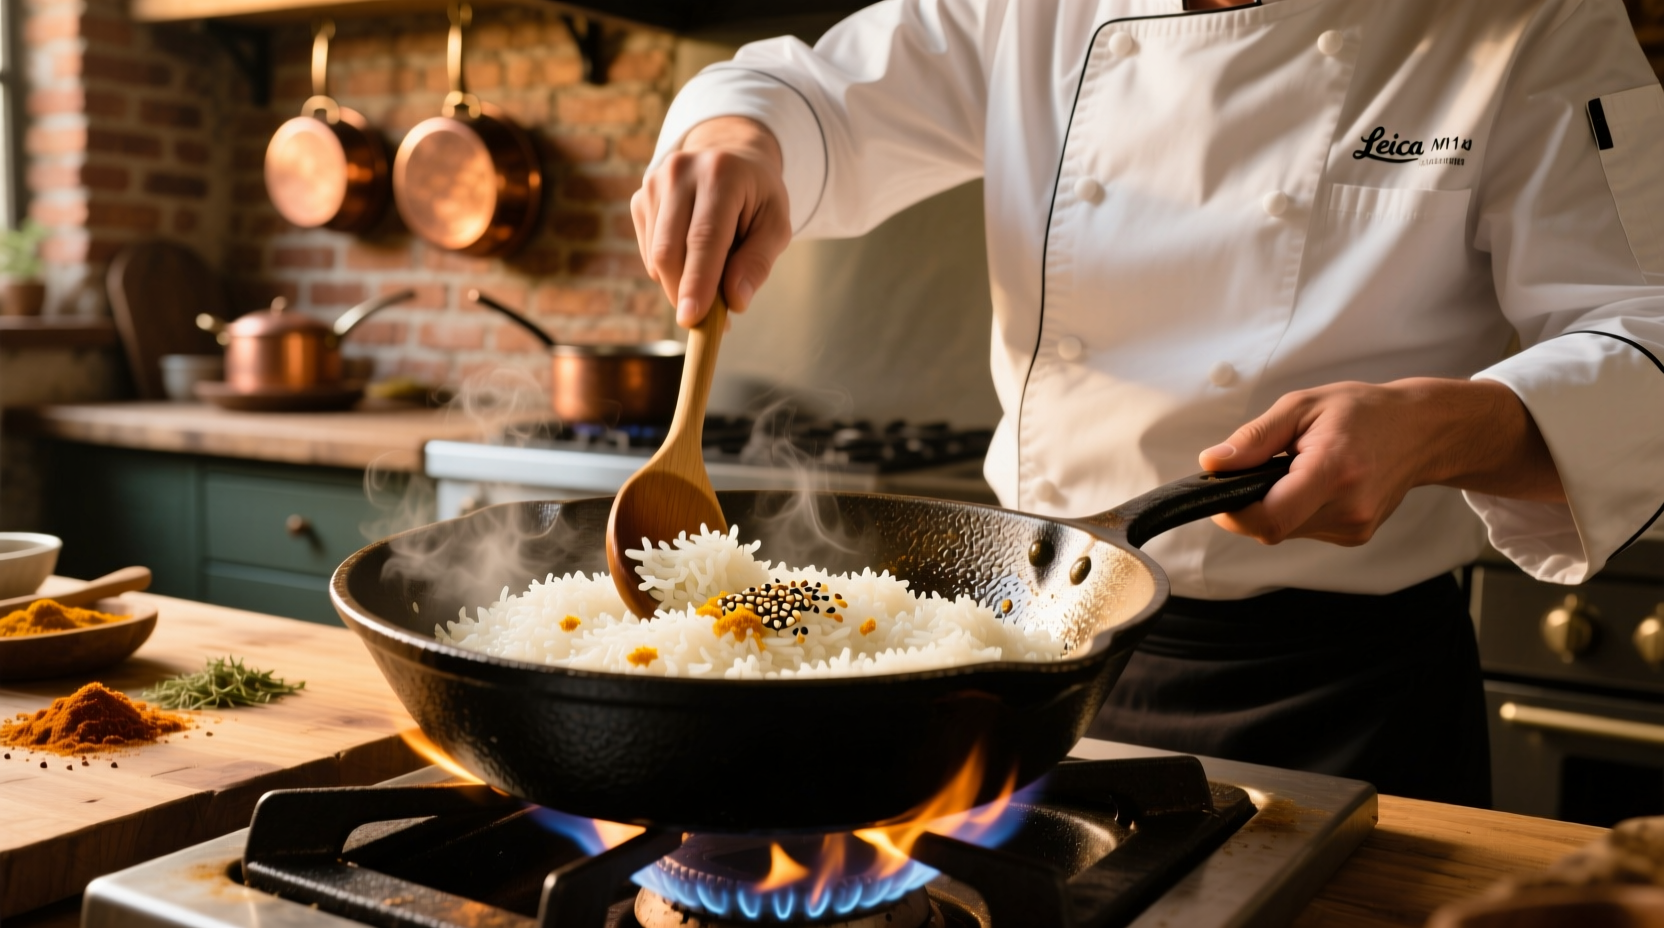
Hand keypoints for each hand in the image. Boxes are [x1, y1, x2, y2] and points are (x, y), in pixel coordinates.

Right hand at [632, 116, 792, 327]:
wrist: (729, 158)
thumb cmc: (757, 197)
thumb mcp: (776, 225)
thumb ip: (758, 262)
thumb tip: (736, 301)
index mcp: (720, 173)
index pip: (704, 237)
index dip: (697, 282)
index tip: (692, 319)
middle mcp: (680, 172)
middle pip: (670, 250)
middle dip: (685, 294)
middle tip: (710, 322)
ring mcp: (653, 183)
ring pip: (656, 257)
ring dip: (680, 285)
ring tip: (712, 280)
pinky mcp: (639, 199)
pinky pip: (649, 253)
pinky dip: (671, 270)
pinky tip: (694, 258)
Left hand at [1200, 378, 1564, 545]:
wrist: (1420, 430)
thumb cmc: (1362, 412)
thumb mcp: (1301, 407)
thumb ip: (1254, 439)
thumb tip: (1212, 464)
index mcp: (1332, 470)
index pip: (1269, 518)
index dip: (1233, 512)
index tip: (1221, 490)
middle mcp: (1349, 507)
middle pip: (1271, 528)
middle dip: (1251, 503)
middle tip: (1260, 468)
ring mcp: (1356, 527)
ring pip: (1285, 531)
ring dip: (1274, 506)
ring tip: (1295, 470)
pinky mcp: (1356, 536)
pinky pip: (1304, 530)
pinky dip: (1296, 510)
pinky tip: (1312, 484)